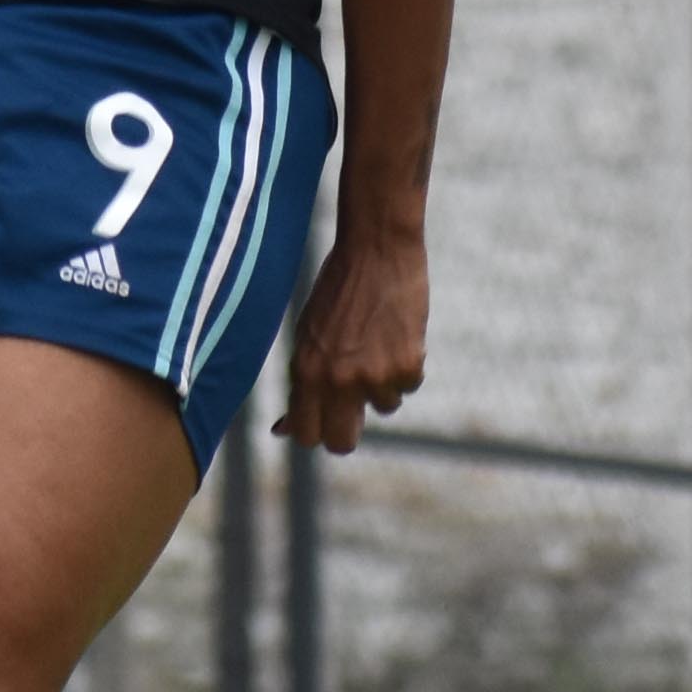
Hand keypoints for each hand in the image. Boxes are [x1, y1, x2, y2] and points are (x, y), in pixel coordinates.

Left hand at [281, 218, 429, 452]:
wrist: (376, 249)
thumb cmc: (339, 289)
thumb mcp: (308, 335)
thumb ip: (301, 383)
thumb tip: (281, 431)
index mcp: (304, 371)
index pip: (305, 436)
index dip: (318, 432)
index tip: (328, 419)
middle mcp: (335, 380)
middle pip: (342, 442)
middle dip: (350, 431)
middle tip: (358, 404)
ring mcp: (372, 375)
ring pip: (385, 407)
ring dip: (385, 383)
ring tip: (380, 342)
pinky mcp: (406, 365)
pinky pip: (410, 385)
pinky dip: (409, 365)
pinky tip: (400, 333)